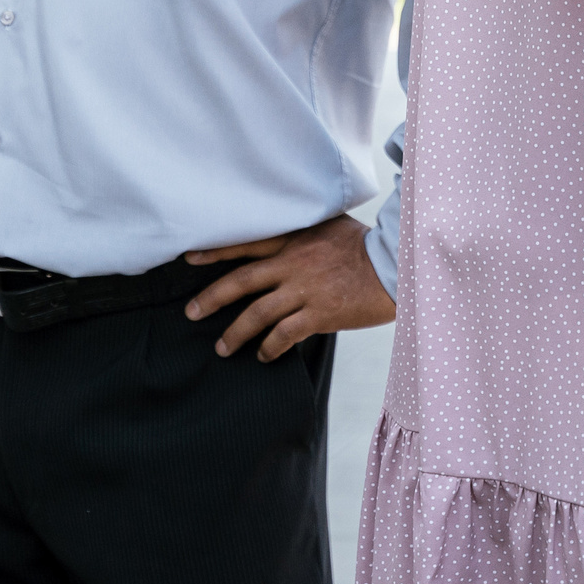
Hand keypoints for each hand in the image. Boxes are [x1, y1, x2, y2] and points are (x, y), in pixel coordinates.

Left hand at [181, 215, 395, 360]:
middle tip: (191, 313)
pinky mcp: (319, 314)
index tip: (189, 258)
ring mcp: (305, 290)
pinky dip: (269, 348)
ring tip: (222, 348)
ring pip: (257, 313)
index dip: (215, 252)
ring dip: (236, 333)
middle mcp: (293, 263)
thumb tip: (285, 239)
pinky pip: (284, 335)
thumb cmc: (364, 246)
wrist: (394, 265)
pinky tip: (263, 355)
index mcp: (294, 239)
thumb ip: (303, 234)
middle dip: (211, 299)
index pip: (246, 244)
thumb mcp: (330, 227)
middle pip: (241, 281)